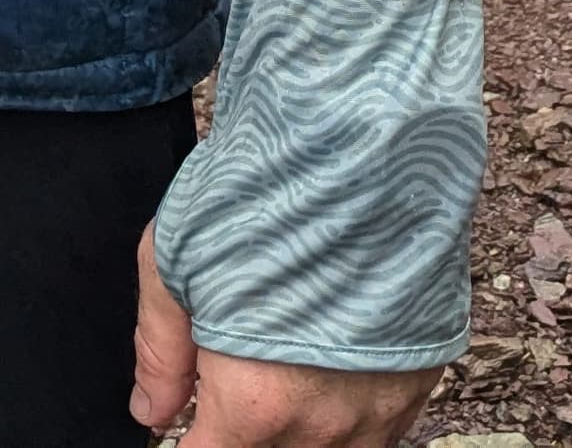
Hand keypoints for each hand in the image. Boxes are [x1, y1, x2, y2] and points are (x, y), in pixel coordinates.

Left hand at [130, 226, 440, 445]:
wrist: (365, 154)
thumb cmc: (262, 199)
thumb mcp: (172, 264)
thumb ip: (160, 353)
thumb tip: (151, 410)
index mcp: (254, 403)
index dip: (188, 443)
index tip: (185, 419)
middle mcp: (323, 424)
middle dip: (239, 431)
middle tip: (224, 379)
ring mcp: (380, 409)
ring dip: (293, 430)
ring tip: (276, 373)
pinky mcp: (420, 382)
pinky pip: (377, 433)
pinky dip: (343, 419)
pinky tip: (321, 373)